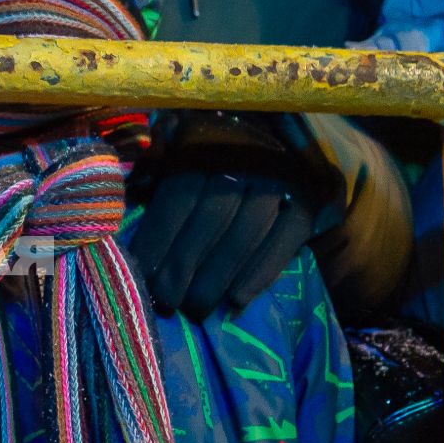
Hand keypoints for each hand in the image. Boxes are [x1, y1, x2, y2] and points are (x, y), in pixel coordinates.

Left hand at [126, 112, 342, 319]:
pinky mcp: (311, 199)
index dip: (159, 240)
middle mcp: (244, 157)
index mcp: (207, 142)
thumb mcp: (178, 141)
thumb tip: (132, 196)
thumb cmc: (213, 147)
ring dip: (217, 278)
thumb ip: (155, 165)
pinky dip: (262, 272)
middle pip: (210, 220)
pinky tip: (237, 301)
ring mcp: (281, 178)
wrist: (284, 133)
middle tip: (167, 303)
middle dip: (183, 268)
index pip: (178, 197)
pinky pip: (286, 239)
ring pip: (246, 234)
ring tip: (196, 309)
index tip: (143, 276)